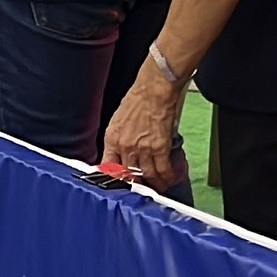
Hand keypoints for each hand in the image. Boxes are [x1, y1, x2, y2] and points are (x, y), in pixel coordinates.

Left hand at [101, 70, 186, 188]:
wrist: (153, 90)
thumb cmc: (137, 100)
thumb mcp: (117, 121)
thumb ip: (118, 139)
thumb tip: (121, 153)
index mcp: (112, 139)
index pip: (108, 166)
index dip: (115, 178)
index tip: (120, 183)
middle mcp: (125, 146)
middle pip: (129, 174)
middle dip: (137, 183)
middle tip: (143, 186)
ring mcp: (142, 148)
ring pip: (147, 175)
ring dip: (154, 183)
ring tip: (157, 186)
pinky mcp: (160, 147)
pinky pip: (163, 170)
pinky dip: (167, 177)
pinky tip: (168, 179)